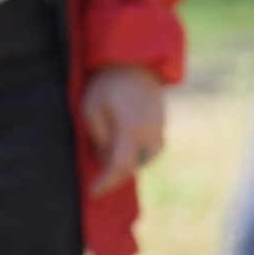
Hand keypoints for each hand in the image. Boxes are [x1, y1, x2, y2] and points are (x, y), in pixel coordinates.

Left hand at [83, 65, 165, 195]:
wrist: (134, 61)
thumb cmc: (107, 83)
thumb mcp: (91, 109)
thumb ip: (98, 138)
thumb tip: (105, 159)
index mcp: (132, 131)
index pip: (119, 167)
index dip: (105, 183)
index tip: (91, 193)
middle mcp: (151, 136)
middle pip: (131, 166)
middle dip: (111, 170)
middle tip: (93, 167)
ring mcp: (160, 132)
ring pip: (140, 159)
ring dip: (123, 160)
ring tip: (104, 151)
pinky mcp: (161, 127)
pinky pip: (146, 149)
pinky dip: (132, 151)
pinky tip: (119, 142)